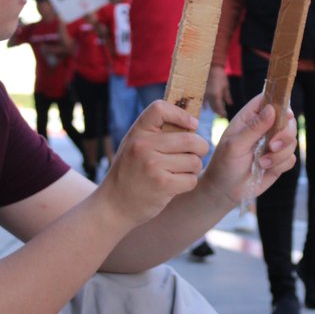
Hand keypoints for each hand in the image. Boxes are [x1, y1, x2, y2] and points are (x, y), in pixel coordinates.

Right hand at [98, 100, 206, 225]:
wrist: (113, 205)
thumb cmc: (130, 173)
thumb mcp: (135, 146)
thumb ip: (156, 133)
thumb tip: (192, 123)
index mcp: (138, 132)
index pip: (160, 108)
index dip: (182, 114)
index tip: (192, 126)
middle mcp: (144, 146)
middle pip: (190, 139)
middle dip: (200, 148)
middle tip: (196, 154)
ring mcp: (153, 165)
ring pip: (194, 161)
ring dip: (193, 169)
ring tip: (180, 172)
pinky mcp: (162, 185)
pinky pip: (191, 179)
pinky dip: (188, 183)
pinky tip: (175, 185)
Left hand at [201, 93, 296, 205]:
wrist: (226, 190)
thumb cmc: (224, 164)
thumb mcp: (235, 145)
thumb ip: (254, 128)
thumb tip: (272, 109)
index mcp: (250, 118)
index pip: (269, 99)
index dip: (279, 102)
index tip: (284, 114)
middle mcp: (264, 128)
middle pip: (288, 120)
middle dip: (284, 134)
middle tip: (272, 146)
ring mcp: (273, 144)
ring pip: (292, 141)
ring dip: (279, 154)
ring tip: (262, 162)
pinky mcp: (279, 160)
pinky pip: (291, 158)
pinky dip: (280, 165)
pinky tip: (265, 169)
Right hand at [205, 66, 232, 117]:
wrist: (213, 68)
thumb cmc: (221, 77)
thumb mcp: (226, 87)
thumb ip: (227, 97)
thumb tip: (230, 104)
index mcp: (216, 96)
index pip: (219, 108)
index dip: (222, 113)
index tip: (225, 116)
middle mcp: (210, 97)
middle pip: (213, 108)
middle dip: (218, 112)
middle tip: (221, 115)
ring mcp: (205, 94)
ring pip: (208, 105)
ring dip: (212, 109)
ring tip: (216, 112)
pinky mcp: (202, 92)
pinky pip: (203, 101)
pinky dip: (205, 105)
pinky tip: (205, 108)